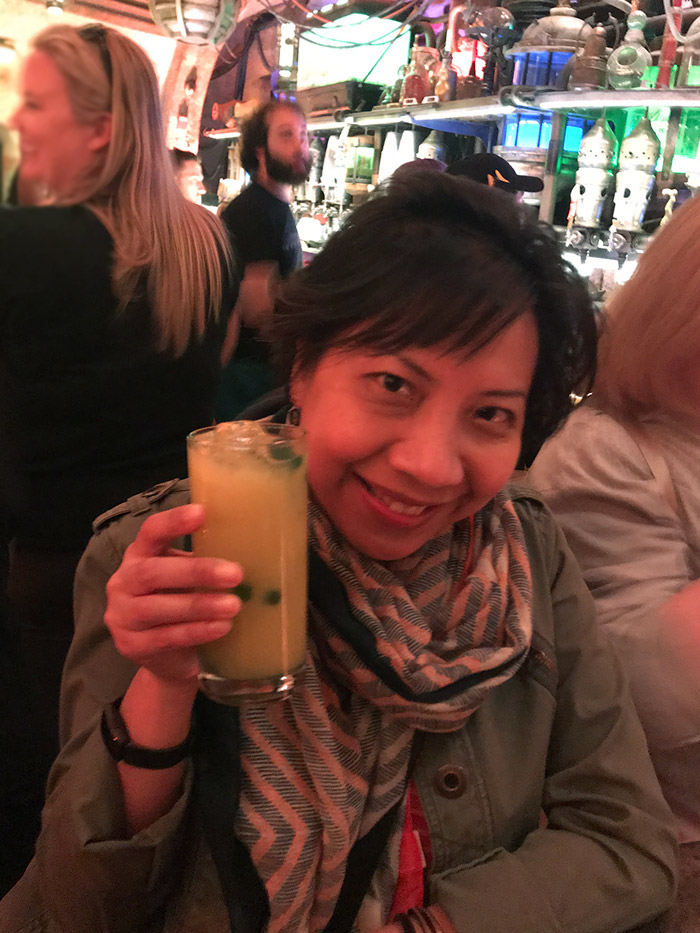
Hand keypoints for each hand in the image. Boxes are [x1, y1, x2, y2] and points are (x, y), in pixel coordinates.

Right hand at [104, 504, 242, 684]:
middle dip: (196, 571)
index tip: (203, 513)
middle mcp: (123, 583)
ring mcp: (123, 617)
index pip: (150, 532)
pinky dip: (197, 631)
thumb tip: (253, 546)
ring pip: (157, 608)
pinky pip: (166, 637)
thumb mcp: (187, 578)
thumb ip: (204, 560)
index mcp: (139, 555)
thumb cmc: (181, 605)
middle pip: (153, 572)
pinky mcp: (132, 646)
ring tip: (234, 605)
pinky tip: (223, 627)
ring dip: (199, 605)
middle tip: (235, 574)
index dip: (173, 522)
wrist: (167, 659)